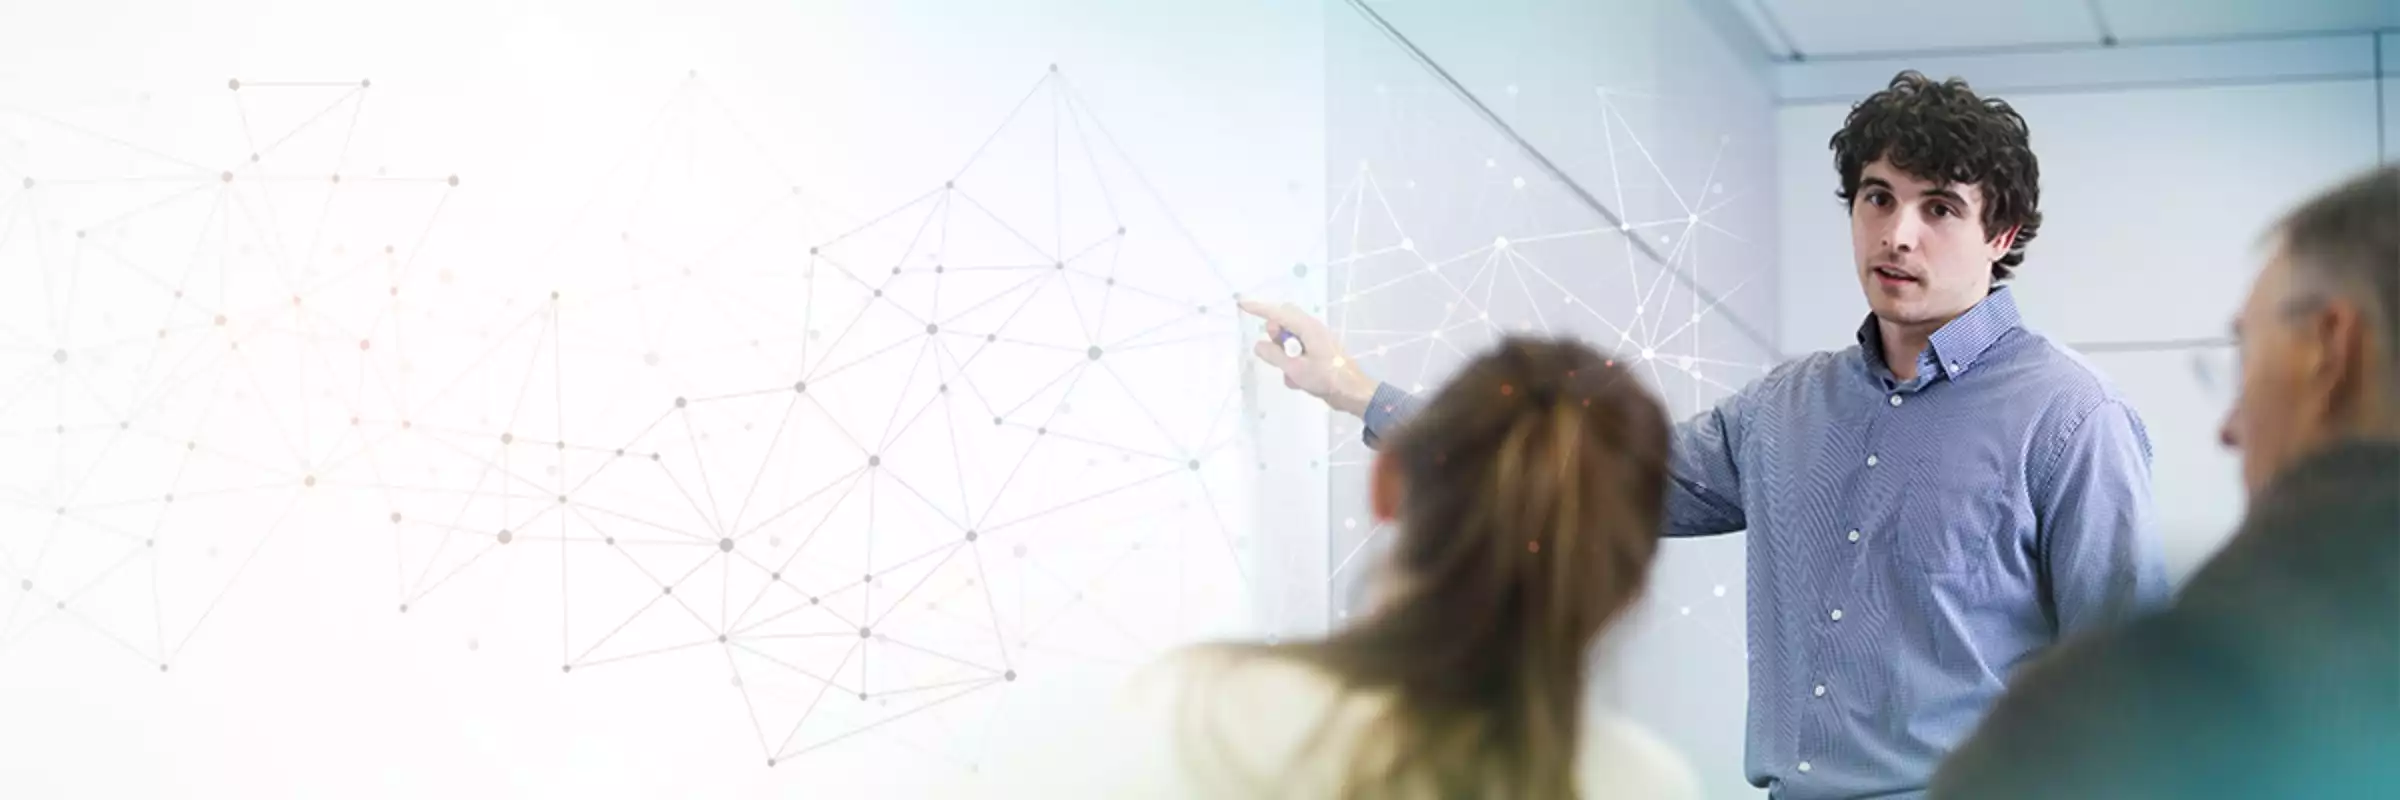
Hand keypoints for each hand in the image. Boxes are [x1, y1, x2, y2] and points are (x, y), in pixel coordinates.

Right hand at [1238, 299, 1380, 417]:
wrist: (1353, 393)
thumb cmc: (1326, 378)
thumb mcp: (1294, 369)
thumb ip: (1274, 355)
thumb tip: (1259, 345)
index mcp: (1307, 328)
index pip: (1278, 313)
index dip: (1258, 308)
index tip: (1241, 304)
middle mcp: (1312, 329)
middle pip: (1284, 321)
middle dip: (1274, 335)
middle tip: (1275, 352)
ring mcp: (1316, 340)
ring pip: (1289, 338)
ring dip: (1283, 354)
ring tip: (1290, 373)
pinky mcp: (1318, 352)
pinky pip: (1297, 351)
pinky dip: (1292, 364)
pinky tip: (1298, 381)